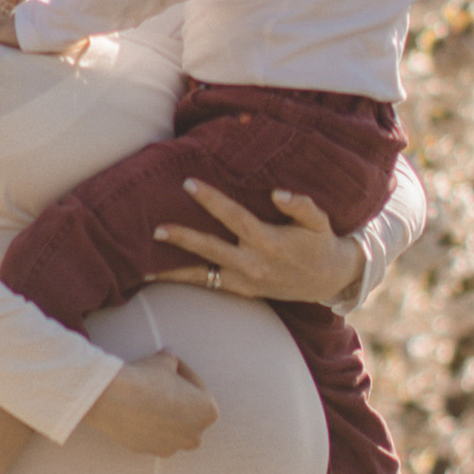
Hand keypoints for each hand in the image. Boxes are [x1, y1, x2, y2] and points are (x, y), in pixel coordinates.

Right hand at [81, 351, 217, 455]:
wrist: (116, 398)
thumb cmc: (147, 379)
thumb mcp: (165, 361)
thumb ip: (172, 360)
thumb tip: (169, 354)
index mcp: (208, 411)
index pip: (198, 388)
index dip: (183, 373)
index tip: (171, 366)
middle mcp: (194, 435)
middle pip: (188, 414)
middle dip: (178, 400)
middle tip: (162, 383)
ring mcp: (172, 447)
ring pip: (172, 430)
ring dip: (165, 416)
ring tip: (149, 398)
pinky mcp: (149, 452)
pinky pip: (153, 437)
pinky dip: (148, 426)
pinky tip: (137, 410)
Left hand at [144, 180, 366, 307]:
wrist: (329, 279)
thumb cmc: (320, 242)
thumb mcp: (318, 221)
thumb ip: (300, 205)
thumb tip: (277, 193)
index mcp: (269, 241)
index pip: (233, 217)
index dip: (211, 199)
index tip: (189, 183)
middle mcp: (253, 264)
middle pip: (210, 249)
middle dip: (183, 238)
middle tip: (157, 228)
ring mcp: (246, 281)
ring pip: (204, 275)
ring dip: (174, 271)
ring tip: (144, 267)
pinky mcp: (243, 290)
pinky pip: (210, 285)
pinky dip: (187, 280)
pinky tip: (163, 276)